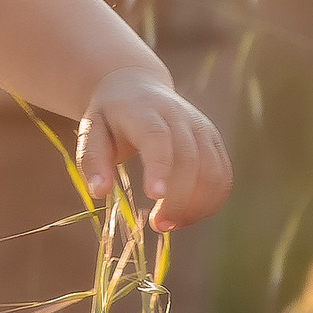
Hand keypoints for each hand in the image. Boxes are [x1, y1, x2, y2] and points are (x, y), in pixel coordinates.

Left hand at [79, 68, 232, 232]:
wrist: (136, 87)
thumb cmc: (110, 117)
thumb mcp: (90, 131)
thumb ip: (92, 159)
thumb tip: (99, 192)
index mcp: (144, 111)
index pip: (157, 137)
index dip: (159, 166)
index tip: (155, 197)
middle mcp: (179, 116)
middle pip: (189, 158)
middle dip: (178, 198)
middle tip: (158, 225)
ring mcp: (201, 127)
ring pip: (212, 170)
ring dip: (197, 205)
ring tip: (170, 224)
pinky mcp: (214, 140)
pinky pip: (223, 175)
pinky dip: (211, 202)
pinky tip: (188, 216)